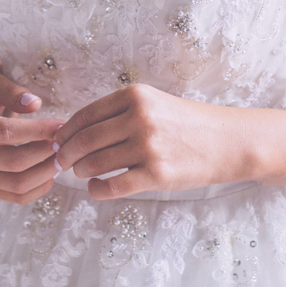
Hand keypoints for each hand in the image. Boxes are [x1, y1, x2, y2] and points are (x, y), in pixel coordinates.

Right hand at [0, 68, 61, 203]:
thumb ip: (11, 90)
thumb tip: (35, 104)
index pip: (5, 132)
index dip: (37, 130)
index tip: (61, 125)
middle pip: (13, 162)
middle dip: (45, 153)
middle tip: (65, 142)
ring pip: (17, 184)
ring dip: (46, 172)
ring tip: (62, 156)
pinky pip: (16, 197)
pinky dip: (39, 188)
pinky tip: (52, 171)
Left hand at [53, 84, 237, 199]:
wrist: (228, 141)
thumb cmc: (189, 123)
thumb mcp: (155, 103)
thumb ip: (120, 112)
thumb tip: (78, 129)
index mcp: (136, 96)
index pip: (86, 115)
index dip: (65, 131)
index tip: (57, 142)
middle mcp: (140, 118)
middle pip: (85, 140)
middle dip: (66, 154)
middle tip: (61, 162)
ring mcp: (148, 147)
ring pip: (95, 163)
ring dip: (80, 171)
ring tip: (81, 174)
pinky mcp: (156, 174)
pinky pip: (112, 186)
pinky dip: (96, 190)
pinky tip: (96, 188)